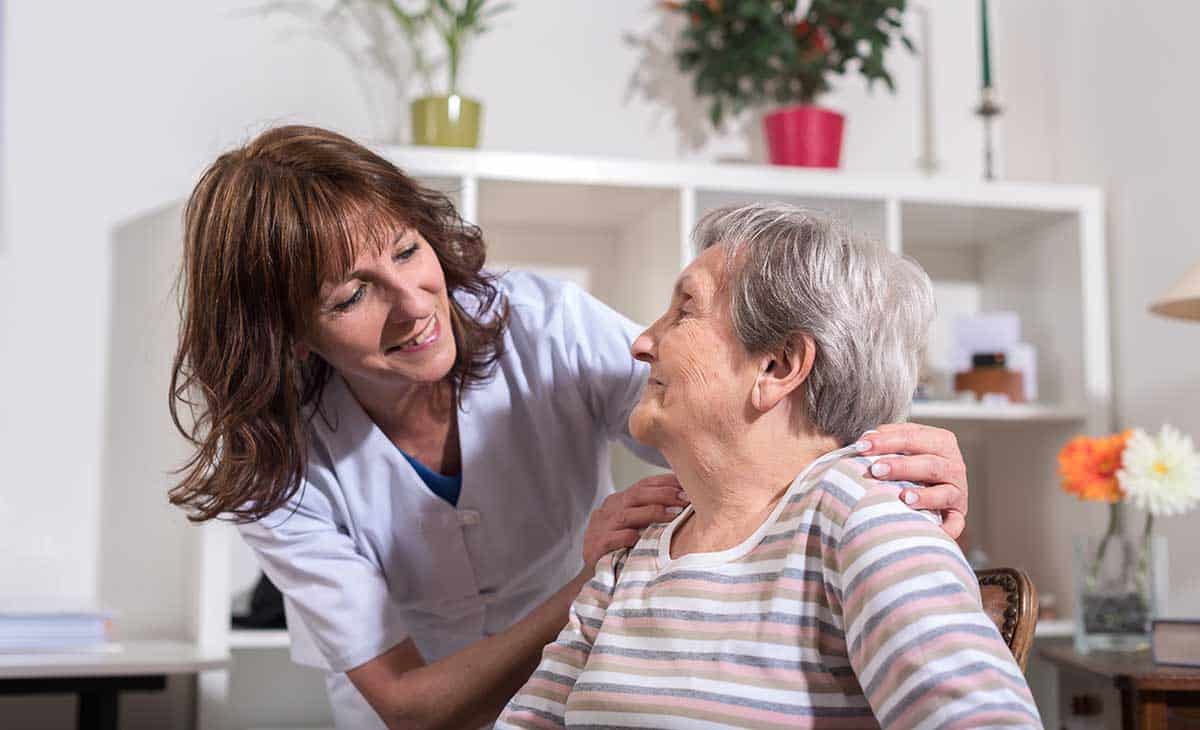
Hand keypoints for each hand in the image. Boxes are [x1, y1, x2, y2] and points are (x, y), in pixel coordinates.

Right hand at [582, 474, 690, 566]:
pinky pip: (611, 538)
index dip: (666, 483)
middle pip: (637, 495)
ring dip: (651, 513)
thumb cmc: (622, 548)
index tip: (688, 485)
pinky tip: (640, 538)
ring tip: (674, 515)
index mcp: (620, 501)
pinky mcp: (594, 546)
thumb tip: (688, 502)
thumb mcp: (636, 525)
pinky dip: (626, 537)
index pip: (644, 484)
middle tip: (686, 499)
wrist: (596, 575)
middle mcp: (609, 510)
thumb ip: (654, 512)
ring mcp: (600, 527)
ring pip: (626, 515)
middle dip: (664, 495)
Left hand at [855, 423, 967, 539]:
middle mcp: (952, 465)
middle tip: (876, 469)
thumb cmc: (909, 463)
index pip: (913, 436)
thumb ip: (886, 440)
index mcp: (940, 441)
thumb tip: (864, 440)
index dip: (887, 440)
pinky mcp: (957, 514)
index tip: (862, 445)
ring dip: (924, 496)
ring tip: (904, 498)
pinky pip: (955, 523)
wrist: (933, 488)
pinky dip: (946, 528)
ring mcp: (957, 491)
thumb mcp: (902, 446)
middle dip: (901, 466)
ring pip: (944, 493)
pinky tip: (932, 531)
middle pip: (930, 464)